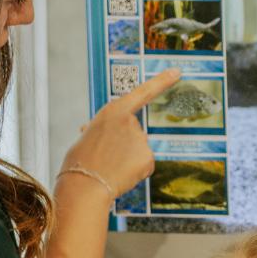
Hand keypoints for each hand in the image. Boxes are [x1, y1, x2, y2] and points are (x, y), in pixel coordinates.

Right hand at [59, 69, 180, 196]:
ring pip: (138, 150)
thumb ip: (101, 130)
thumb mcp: (86, 137)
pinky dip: (135, 172)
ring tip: (108, 167)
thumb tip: (92, 130)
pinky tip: (121, 175)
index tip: (177, 71)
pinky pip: (144, 165)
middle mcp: (131, 121)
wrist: (84, 185)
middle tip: (104, 157)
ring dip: (127, 159)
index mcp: (113, 111)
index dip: (161, 81)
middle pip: (134, 132)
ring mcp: (141, 139)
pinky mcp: (149, 157)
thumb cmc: (80, 162)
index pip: (142, 92)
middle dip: (122, 145)